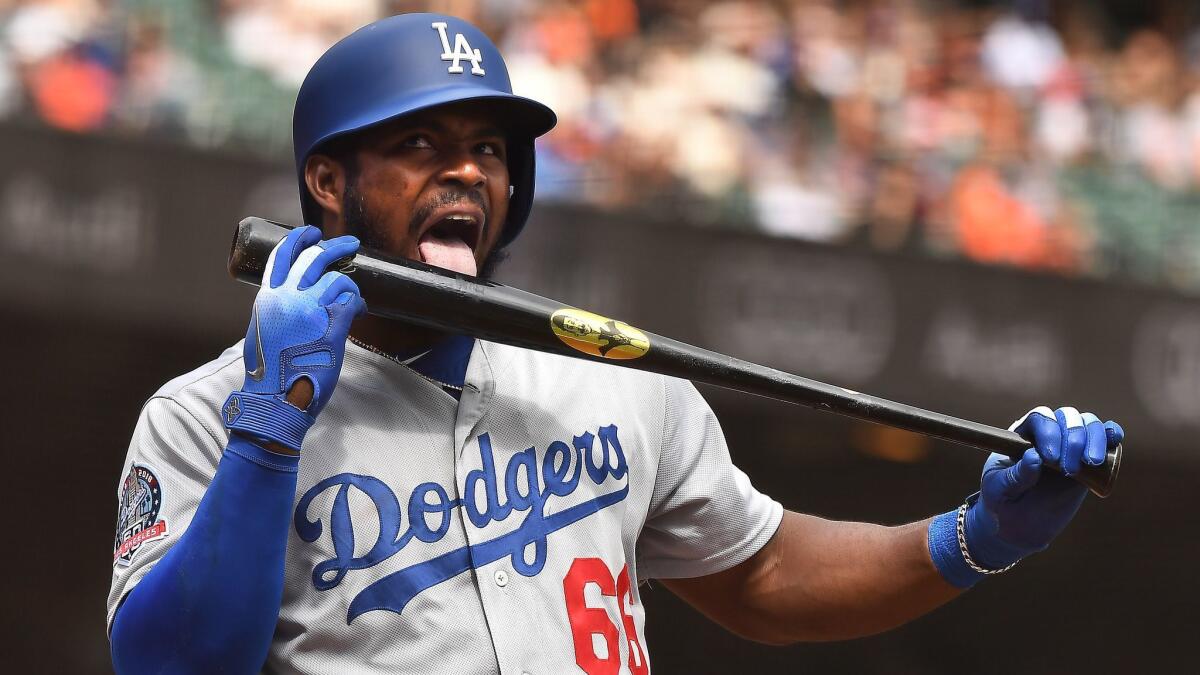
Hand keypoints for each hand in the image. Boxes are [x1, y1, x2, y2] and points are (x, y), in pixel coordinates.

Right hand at [221, 226, 365, 451]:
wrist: (275, 399)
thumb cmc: (269, 372)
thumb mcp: (261, 332)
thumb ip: (275, 310)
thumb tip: (289, 301)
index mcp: (267, 299)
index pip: (282, 256)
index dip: (299, 239)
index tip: (312, 233)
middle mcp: (287, 298)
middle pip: (314, 259)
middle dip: (335, 247)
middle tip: (350, 244)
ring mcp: (309, 310)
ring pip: (337, 280)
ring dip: (349, 286)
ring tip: (352, 299)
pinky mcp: (331, 326)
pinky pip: (351, 302)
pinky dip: (357, 304)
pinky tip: (357, 312)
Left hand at [964, 406, 1123, 568]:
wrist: (1021, 525)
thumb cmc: (1003, 502)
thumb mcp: (1000, 490)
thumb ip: (1015, 475)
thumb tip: (1033, 456)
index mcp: (1021, 436)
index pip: (1039, 419)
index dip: (1049, 432)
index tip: (1050, 459)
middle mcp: (1047, 435)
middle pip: (1066, 417)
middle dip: (1073, 439)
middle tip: (1068, 469)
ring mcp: (1069, 446)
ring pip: (1087, 423)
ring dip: (1094, 438)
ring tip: (1091, 462)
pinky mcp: (1088, 460)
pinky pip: (1104, 437)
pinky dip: (1111, 433)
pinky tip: (1114, 439)